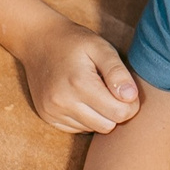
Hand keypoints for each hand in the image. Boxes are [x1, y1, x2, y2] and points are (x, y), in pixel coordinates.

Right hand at [14, 20, 140, 133]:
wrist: (37, 41)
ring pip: (93, 129)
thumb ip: (117, 72)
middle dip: (115, 111)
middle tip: (111, 91)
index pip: (119, 113)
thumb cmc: (73, 42)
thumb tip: (131, 97)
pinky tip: (79, 98)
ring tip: (92, 92)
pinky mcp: (47, 116)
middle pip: (107, 126)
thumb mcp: (100, 47)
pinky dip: (84, 117)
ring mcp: (52, 111)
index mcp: (79, 83)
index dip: (130, 104)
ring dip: (99, 115)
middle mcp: (62, 102)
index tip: (125, 90)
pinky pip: (77, 129)